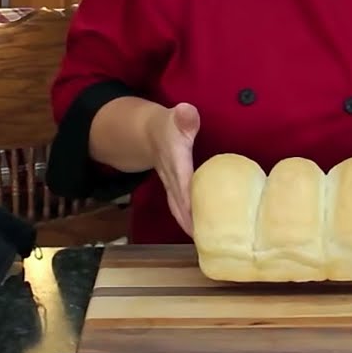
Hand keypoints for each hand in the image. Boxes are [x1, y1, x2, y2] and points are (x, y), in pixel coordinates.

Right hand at [148, 102, 199, 235]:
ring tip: (205, 241)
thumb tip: (187, 111)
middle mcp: (171, 177)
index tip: (197, 215)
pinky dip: (189, 220)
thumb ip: (184, 117)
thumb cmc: (167, 125)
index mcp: (175, 161)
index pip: (182, 181)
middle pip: (180, 203)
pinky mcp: (174, 189)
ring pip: (178, 208)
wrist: (146, 133)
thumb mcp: (175, 117)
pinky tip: (202, 231)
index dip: (188, 198)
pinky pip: (181, 207)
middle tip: (205, 240)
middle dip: (190, 221)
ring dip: (189, 224)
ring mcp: (171, 185)